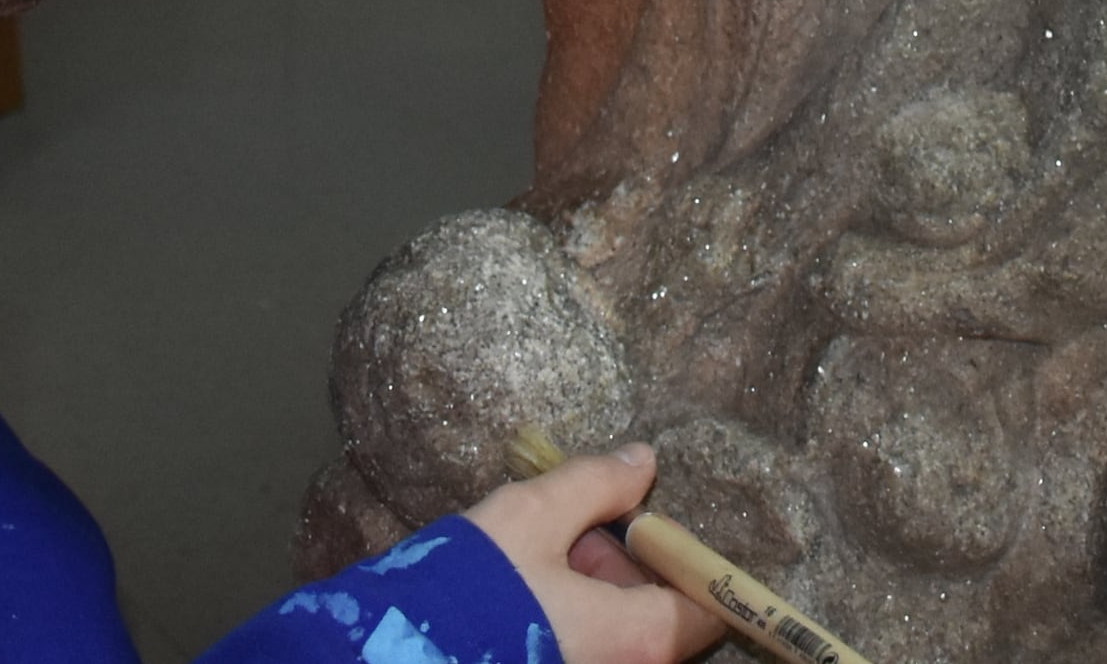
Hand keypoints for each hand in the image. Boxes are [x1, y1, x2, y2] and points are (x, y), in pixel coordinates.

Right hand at [452, 446, 725, 663]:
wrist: (398, 647)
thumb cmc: (473, 587)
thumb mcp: (533, 516)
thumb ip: (595, 485)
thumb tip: (642, 461)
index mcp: (637, 638)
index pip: (708, 608)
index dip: (693, 560)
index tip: (659, 524)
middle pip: (658, 615)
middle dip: (627, 565)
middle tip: (585, 524)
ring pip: (618, 627)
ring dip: (596, 585)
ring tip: (546, 546)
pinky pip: (586, 638)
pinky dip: (571, 608)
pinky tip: (530, 578)